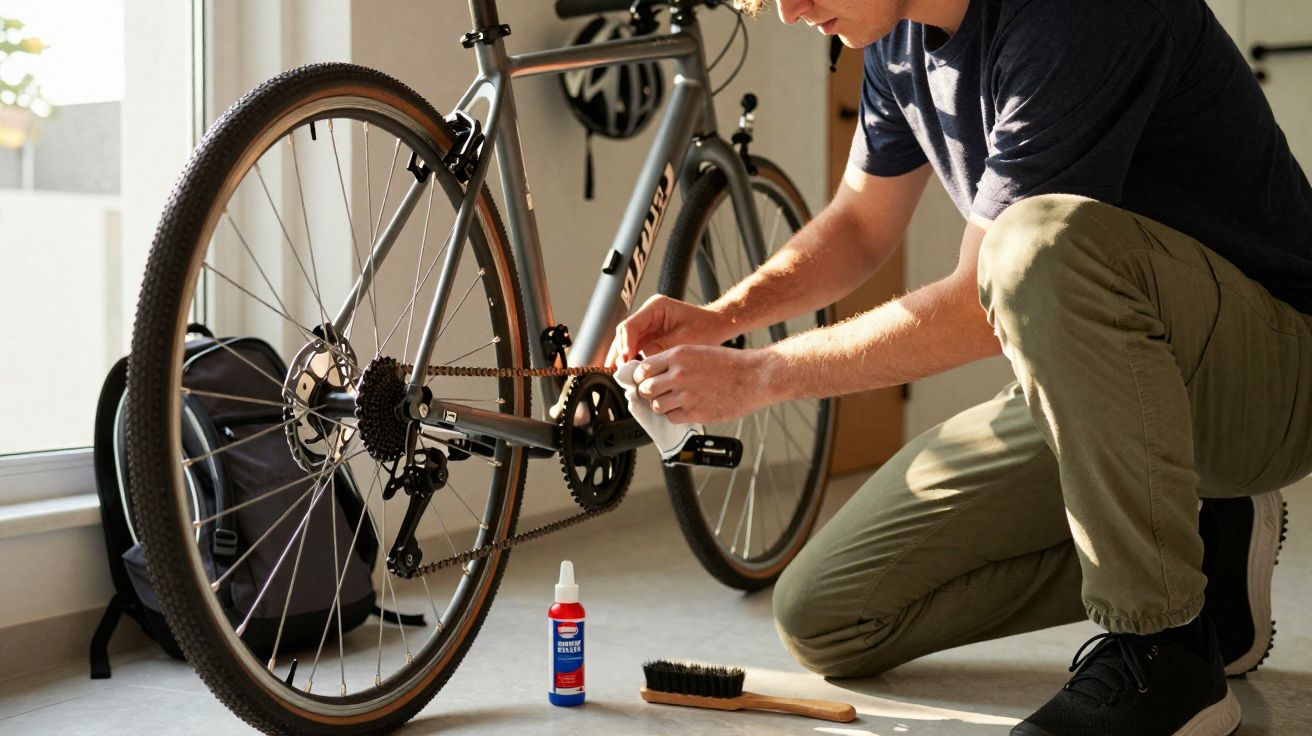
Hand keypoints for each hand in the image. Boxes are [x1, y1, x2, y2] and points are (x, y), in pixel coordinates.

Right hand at [606, 295, 727, 366]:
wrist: (717, 325)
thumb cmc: (706, 328)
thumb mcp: (684, 340)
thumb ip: (661, 348)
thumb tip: (641, 361)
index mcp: (655, 307)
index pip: (630, 325)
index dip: (625, 345)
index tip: (625, 362)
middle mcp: (648, 314)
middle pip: (624, 333)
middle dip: (620, 353)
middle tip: (620, 372)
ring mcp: (648, 324)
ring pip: (627, 341)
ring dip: (623, 357)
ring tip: (619, 374)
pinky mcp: (651, 335)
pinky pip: (636, 347)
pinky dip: (631, 359)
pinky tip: (628, 372)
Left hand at [632, 344, 775, 423]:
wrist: (754, 377)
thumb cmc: (730, 364)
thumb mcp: (698, 351)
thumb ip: (674, 361)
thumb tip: (653, 372)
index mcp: (678, 355)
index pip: (643, 369)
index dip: (641, 376)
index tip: (644, 380)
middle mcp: (678, 375)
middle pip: (646, 389)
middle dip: (650, 392)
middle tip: (658, 392)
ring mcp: (686, 396)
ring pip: (656, 406)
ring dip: (662, 405)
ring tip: (675, 400)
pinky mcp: (694, 413)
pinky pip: (672, 418)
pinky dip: (675, 415)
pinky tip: (687, 407)